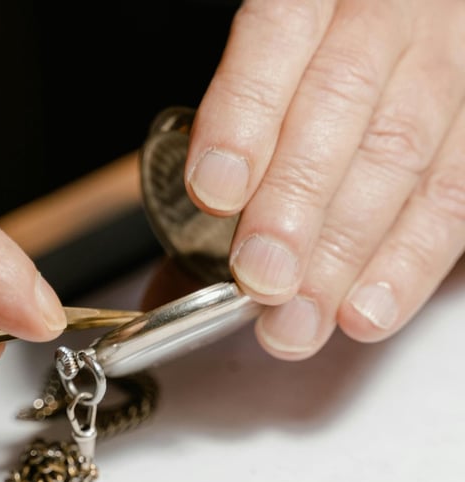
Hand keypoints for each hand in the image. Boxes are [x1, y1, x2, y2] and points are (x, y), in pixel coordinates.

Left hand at [186, 0, 464, 359]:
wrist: (398, 19)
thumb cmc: (309, 58)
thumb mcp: (266, 71)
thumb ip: (228, 149)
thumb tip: (178, 271)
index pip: (276, 36)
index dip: (244, 119)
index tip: (214, 193)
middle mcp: (387, 14)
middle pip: (341, 103)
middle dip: (296, 205)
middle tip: (261, 279)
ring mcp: (446, 59)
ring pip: (402, 152)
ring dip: (346, 251)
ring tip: (300, 317)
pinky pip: (456, 191)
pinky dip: (410, 260)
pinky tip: (367, 308)